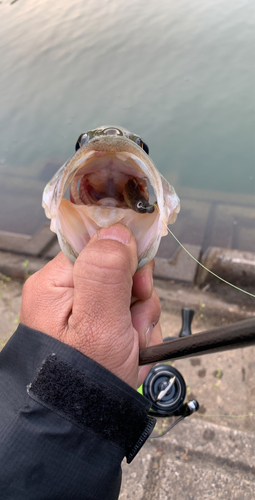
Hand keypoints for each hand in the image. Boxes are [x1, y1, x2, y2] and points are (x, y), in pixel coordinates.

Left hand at [20, 224, 161, 388]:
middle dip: (138, 299)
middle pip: (121, 271)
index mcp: (56, 284)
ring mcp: (86, 312)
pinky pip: (131, 317)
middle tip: (132, 326)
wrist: (80, 425)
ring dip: (141, 322)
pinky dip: (139, 336)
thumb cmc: (79, 380)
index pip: (100, 245)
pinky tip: (131, 353)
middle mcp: (68, 294)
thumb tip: (118, 231)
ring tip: (130, 347)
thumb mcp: (98, 323)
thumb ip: (107, 272)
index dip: (127, 261)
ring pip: (132, 296)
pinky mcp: (100, 328)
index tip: (139, 283)